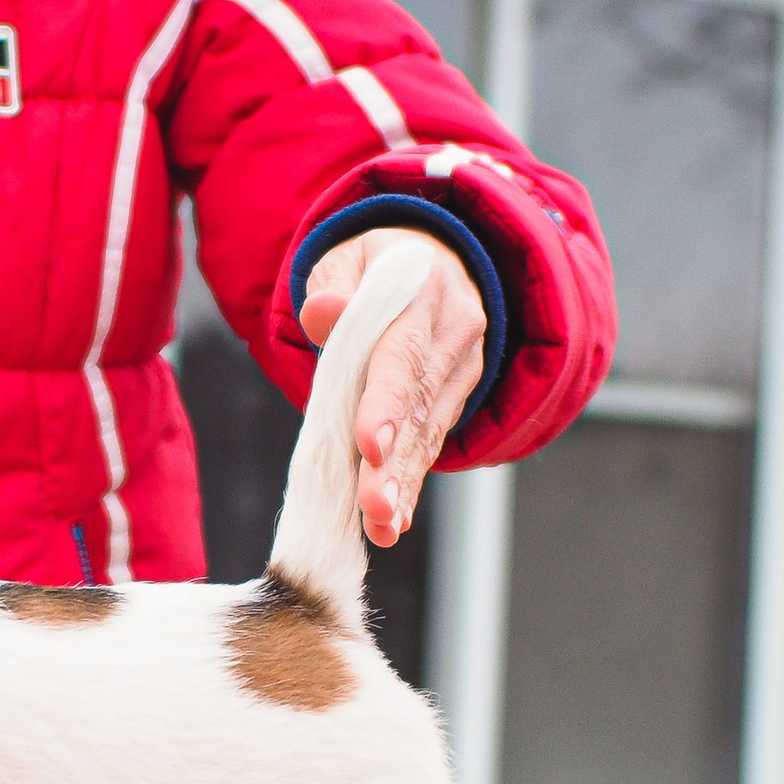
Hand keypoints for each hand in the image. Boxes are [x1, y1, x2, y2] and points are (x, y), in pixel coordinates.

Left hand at [299, 226, 485, 545]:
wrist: (433, 265)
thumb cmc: (375, 266)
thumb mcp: (348, 256)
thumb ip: (333, 284)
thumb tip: (322, 313)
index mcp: (424, 294)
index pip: (404, 355)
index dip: (386, 403)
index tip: (369, 445)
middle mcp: (453, 336)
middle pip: (419, 407)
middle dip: (395, 463)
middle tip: (375, 509)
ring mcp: (460, 372)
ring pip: (428, 435)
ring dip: (404, 485)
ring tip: (382, 527)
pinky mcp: (451, 401)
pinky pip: (429, 446)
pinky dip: (410, 484)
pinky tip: (394, 522)